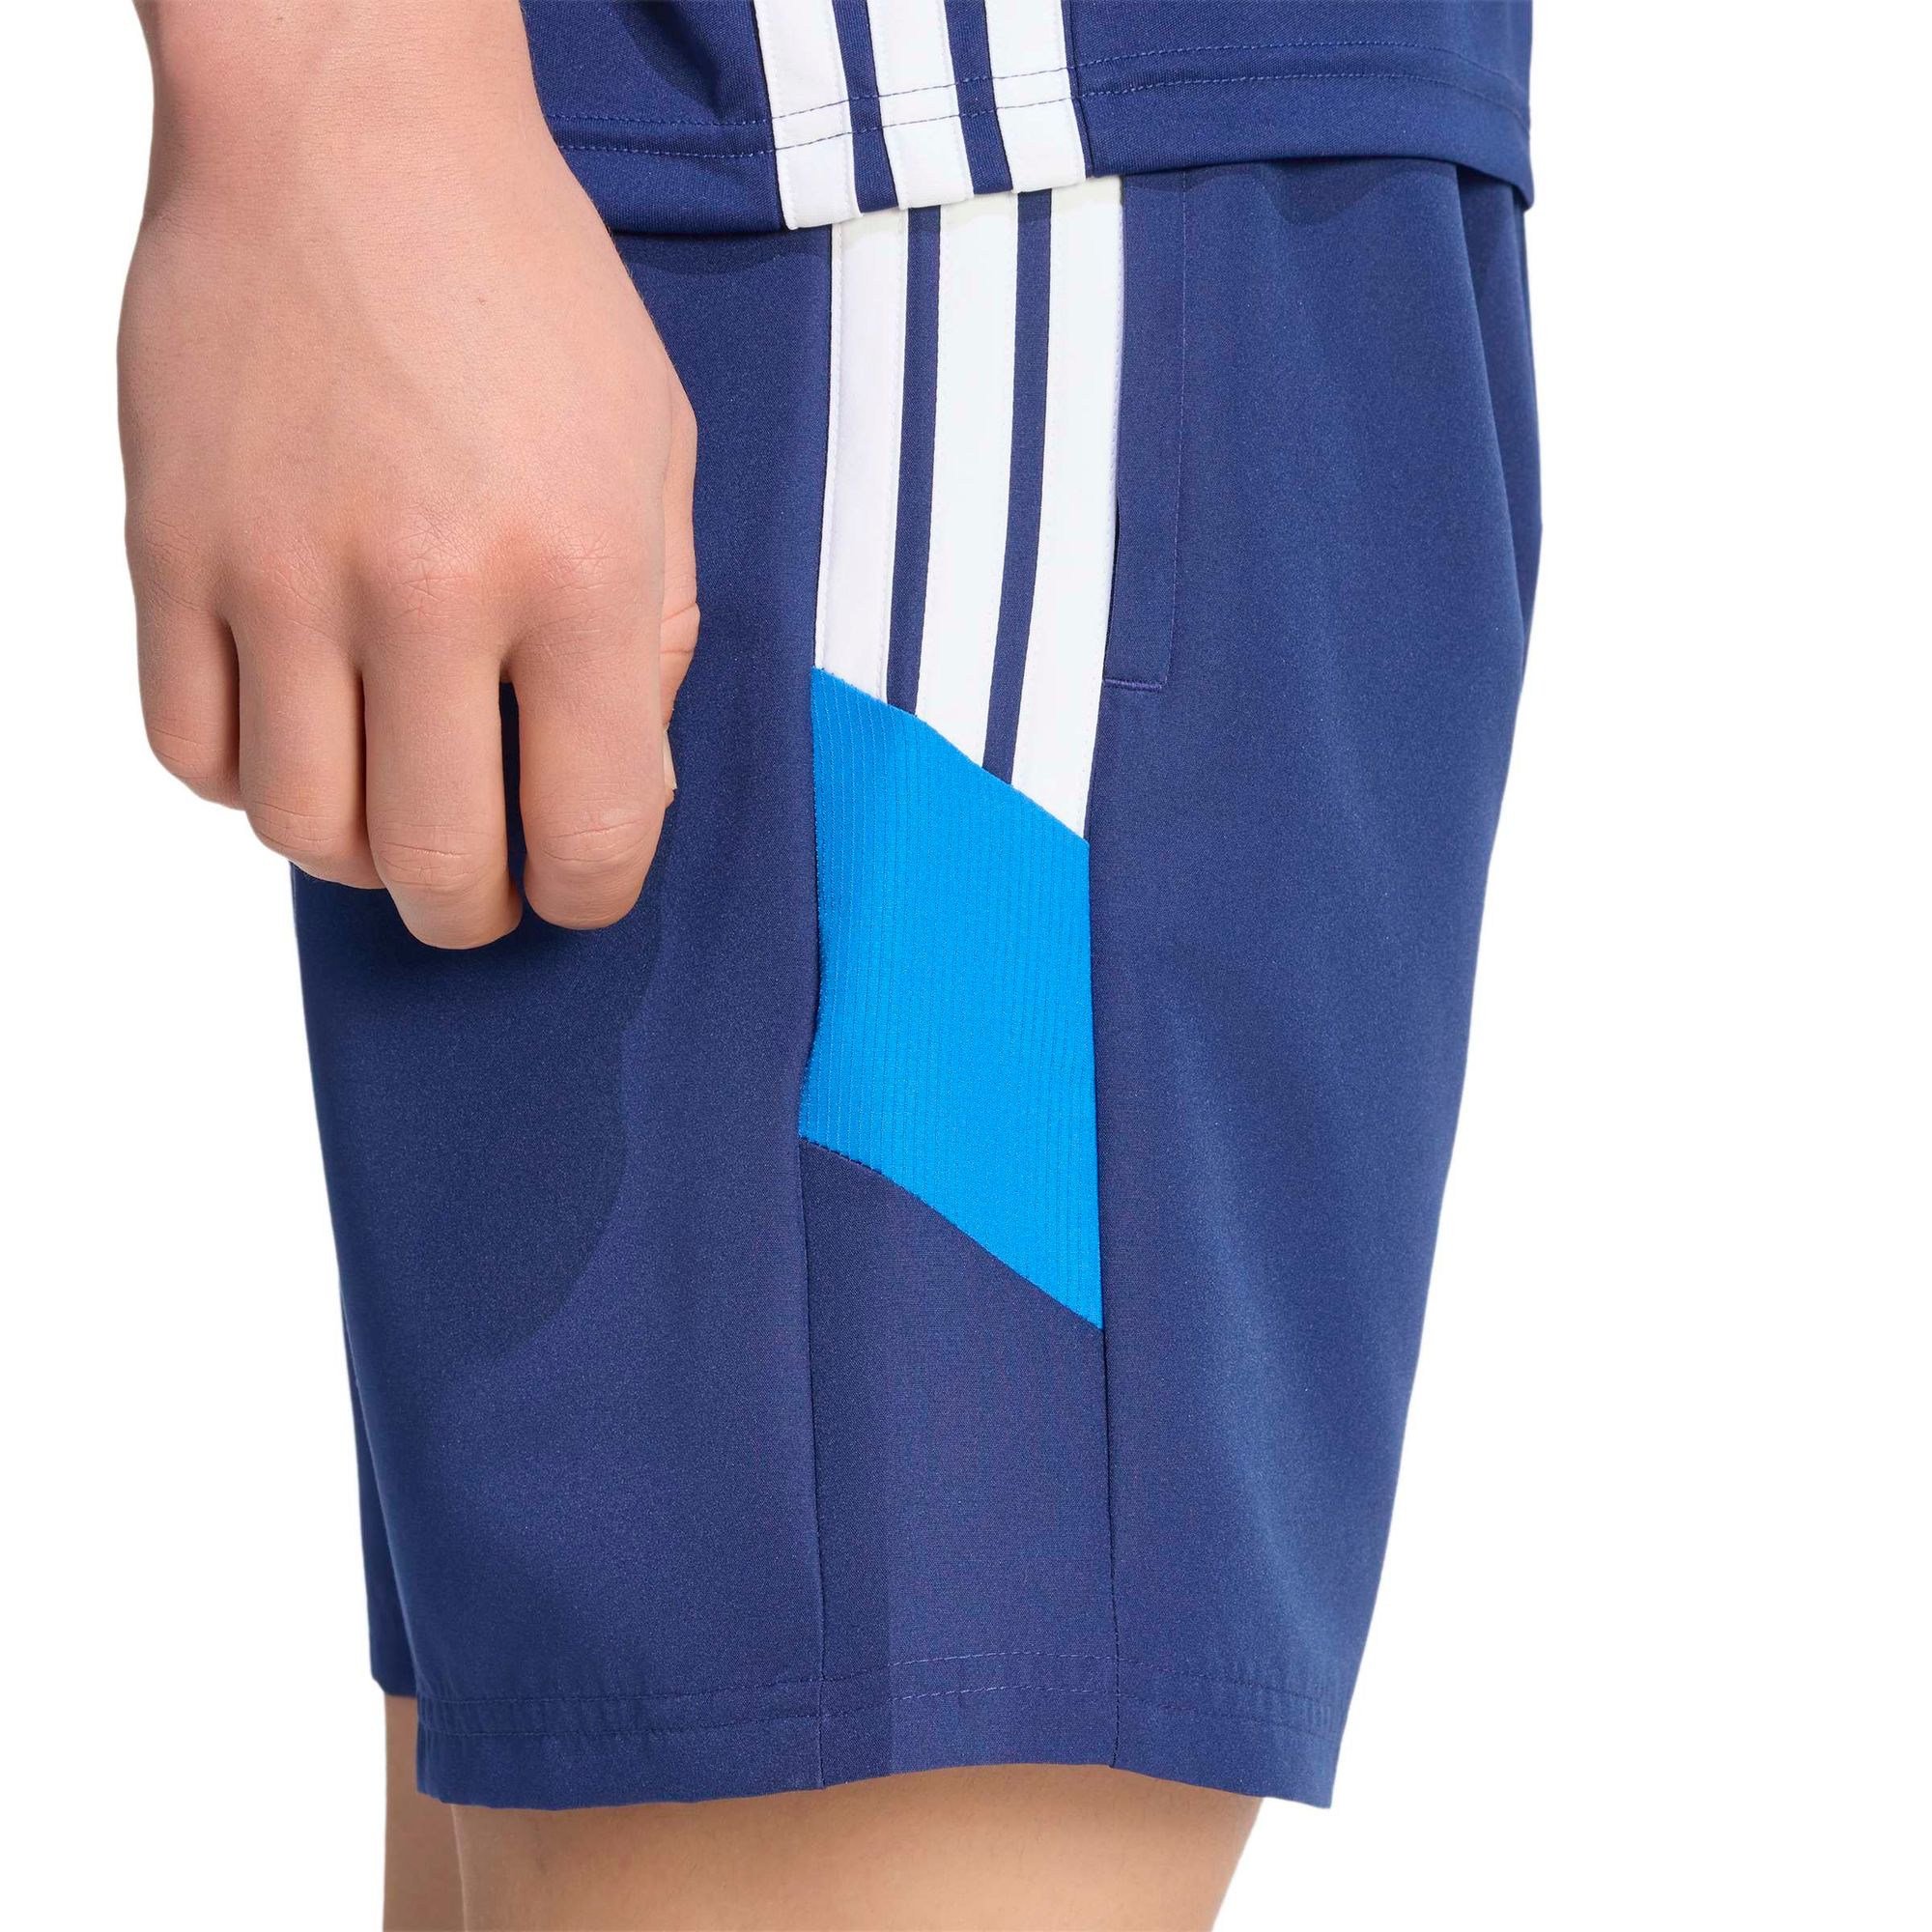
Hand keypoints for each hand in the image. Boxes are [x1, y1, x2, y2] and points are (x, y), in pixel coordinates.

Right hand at [120, 0, 696, 946]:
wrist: (348, 125)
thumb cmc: (524, 285)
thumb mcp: (658, 451)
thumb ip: (653, 633)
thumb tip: (615, 779)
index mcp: (575, 569)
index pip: (591, 833)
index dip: (594, 897)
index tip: (580, 885)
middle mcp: (424, 587)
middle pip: (436, 867)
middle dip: (478, 913)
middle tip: (489, 886)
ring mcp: (279, 571)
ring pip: (302, 829)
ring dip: (363, 850)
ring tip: (397, 797)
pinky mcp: (169, 545)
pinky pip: (190, 748)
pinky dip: (252, 778)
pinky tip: (303, 729)